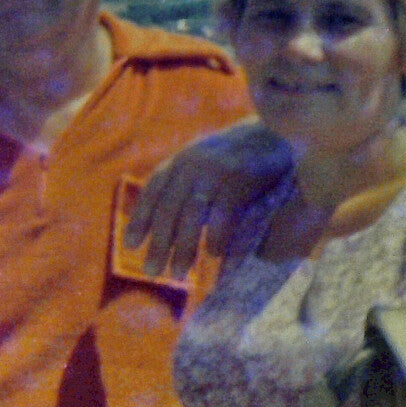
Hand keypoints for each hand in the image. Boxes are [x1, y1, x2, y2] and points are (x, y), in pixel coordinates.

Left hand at [124, 122, 292, 277]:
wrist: (275, 132)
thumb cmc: (239, 153)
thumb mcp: (204, 159)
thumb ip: (184, 180)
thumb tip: (165, 219)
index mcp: (181, 160)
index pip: (153, 191)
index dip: (140, 218)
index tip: (130, 245)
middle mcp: (193, 164)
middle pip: (169, 209)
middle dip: (159, 243)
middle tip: (151, 271)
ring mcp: (216, 171)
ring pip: (192, 216)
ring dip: (183, 247)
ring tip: (178, 273)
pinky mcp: (239, 179)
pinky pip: (222, 214)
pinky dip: (216, 236)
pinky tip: (212, 255)